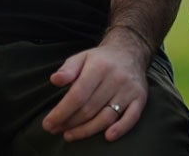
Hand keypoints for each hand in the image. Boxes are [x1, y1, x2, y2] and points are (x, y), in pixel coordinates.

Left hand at [44, 27, 152, 142]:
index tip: (48, 124)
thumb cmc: (101, 59)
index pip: (78, 95)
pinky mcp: (140, 98)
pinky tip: (108, 137)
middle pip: (89, 109)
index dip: (61, 112)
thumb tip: (55, 80)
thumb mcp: (82, 57)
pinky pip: (131, 117)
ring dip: (86, 131)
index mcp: (99, 67)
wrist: (130, 51)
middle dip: (69, 123)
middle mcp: (116, 78)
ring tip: (69, 135)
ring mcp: (129, 89)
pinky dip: (121, 129)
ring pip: (106, 117)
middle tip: (56, 130)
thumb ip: (68, 69)